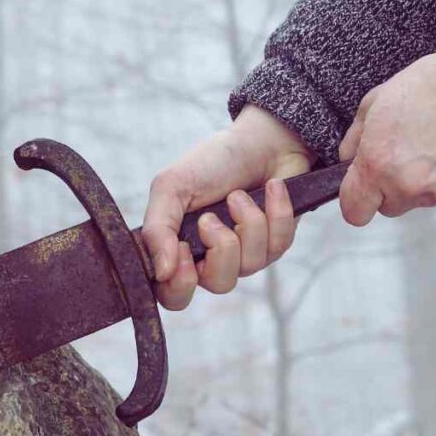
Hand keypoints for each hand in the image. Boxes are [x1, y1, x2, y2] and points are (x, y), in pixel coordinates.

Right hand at [142, 105, 312, 309]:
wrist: (260, 140)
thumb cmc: (212, 162)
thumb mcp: (172, 186)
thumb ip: (157, 229)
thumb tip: (160, 272)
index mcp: (179, 248)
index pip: (173, 295)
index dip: (180, 285)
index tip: (184, 251)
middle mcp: (212, 257)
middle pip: (219, 285)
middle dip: (221, 248)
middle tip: (212, 218)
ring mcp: (246, 254)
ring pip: (251, 265)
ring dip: (247, 221)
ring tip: (239, 195)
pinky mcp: (277, 243)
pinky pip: (279, 245)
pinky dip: (274, 211)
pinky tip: (270, 189)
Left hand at [339, 31, 435, 224]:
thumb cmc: (432, 82)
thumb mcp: (376, 100)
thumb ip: (354, 139)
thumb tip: (347, 161)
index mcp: (378, 163)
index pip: (355, 212)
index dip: (358, 200)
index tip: (365, 189)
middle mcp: (408, 184)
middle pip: (390, 207)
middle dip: (392, 188)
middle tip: (408, 153)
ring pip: (422, 200)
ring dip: (424, 181)